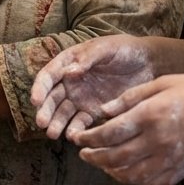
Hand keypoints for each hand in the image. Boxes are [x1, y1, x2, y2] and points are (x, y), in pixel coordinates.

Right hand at [31, 35, 155, 140]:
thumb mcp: (106, 48)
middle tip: (42, 123)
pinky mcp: (93, 111)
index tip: (35, 101)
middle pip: (53, 98)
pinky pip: (81, 122)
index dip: (40, 88)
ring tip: (54, 134)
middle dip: (46, 111)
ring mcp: (81, 98)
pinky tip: (74, 136)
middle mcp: (71, 82)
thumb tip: (69, 72)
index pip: (49, 76)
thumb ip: (88, 59)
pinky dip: (76, 129)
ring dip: (57, 123)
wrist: (148, 63)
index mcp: (69, 62)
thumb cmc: (124, 49)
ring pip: (64, 113)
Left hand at [72, 72, 183, 184]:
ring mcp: (170, 159)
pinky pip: (151, 183)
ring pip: (130, 175)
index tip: (78, 138)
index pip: (109, 133)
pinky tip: (127, 172)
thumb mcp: (162, 83)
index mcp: (150, 116)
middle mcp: (157, 141)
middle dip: (94, 158)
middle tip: (83, 154)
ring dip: (111, 171)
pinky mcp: (181, 170)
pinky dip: (134, 180)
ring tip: (102, 163)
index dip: (88, 139)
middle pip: (115, 158)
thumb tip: (103, 111)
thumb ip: (130, 98)